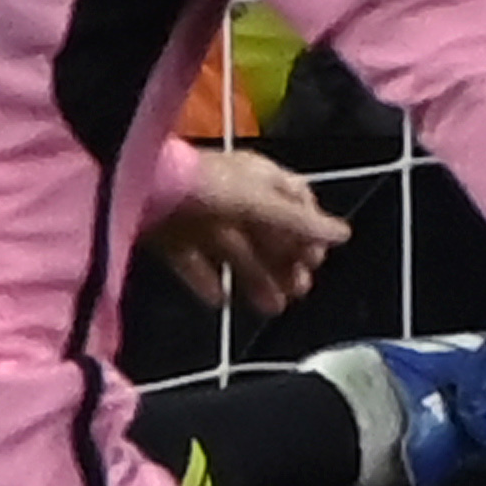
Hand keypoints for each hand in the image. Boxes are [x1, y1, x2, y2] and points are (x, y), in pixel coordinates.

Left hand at [147, 145, 344, 316]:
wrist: (140, 185)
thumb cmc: (207, 185)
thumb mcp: (259, 202)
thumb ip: (299, 223)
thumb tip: (346, 236)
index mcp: (256, 177)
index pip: (294, 202)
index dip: (309, 230)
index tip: (317, 259)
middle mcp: (230, 194)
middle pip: (266, 232)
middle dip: (285, 262)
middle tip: (300, 291)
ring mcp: (198, 214)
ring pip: (235, 250)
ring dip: (255, 278)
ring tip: (273, 308)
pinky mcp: (170, 235)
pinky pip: (194, 263)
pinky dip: (208, 282)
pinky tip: (220, 302)